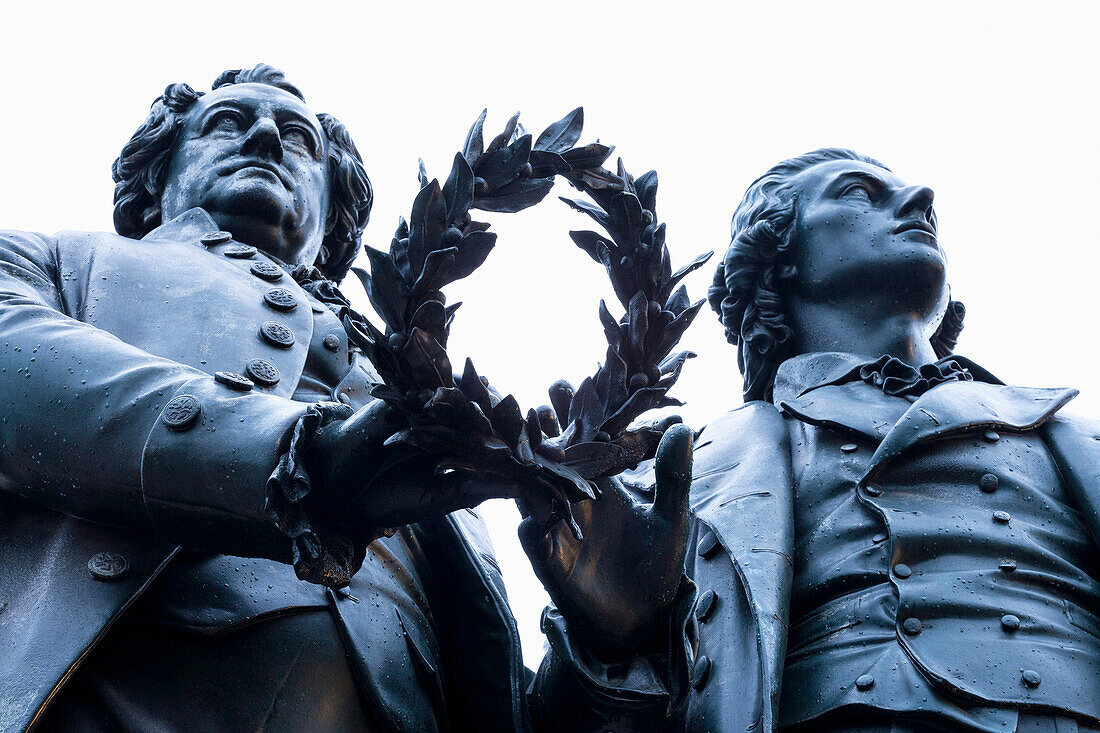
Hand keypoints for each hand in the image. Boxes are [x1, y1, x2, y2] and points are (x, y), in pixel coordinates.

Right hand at [304, 400, 520, 534]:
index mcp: (457, 449)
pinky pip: (423, 383)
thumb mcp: (437, 499)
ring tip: (502, 395)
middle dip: (506, 415)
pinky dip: (441, 379)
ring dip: (478, 393)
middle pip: (480, 415)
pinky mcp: (402, 397)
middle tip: (534, 417)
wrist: (338, 489)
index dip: (518, 445)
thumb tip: (520, 487)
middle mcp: (444, 426)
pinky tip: (461, 380)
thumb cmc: (387, 497)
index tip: (551, 451)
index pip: (493, 443)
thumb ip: (475, 489)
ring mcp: (424, 409)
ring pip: (457, 396)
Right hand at [519, 423, 693, 658]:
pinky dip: (533, 526)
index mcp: (600, 485)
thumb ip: (673, 476)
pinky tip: (536, 515)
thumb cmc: (655, 568)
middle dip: (541, 434)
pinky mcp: (552, 563)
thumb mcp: (671, 518)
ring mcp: (557, 530)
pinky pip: (534, 540)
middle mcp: (572, 501)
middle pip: (549, 460)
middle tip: (540, 405)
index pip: (582, 443)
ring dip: (528, 473)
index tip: (573, 384)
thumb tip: (681, 426)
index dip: (575, 416)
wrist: (644, 621)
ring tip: (525, 449)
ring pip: (532, 493)